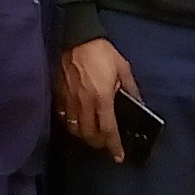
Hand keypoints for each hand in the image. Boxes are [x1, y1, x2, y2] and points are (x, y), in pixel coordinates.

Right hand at [56, 37, 135, 158]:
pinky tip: (76, 122)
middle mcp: (84, 104)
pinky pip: (63, 118)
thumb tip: (137, 102)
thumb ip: (130, 87)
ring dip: (84, 136)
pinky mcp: (58, 95)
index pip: (108, 129)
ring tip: (91, 134)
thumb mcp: (122, 67)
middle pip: (89, 134)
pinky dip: (70, 125)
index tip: (118, 157)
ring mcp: (69, 101)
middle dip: (98, 143)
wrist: (74, 37)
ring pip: (74, 129)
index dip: (114, 145)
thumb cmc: (100, 52)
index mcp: (102, 98)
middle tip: (105, 143)